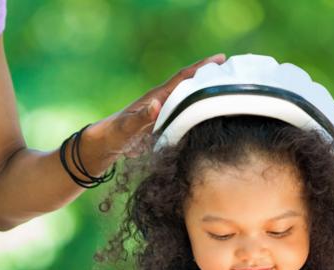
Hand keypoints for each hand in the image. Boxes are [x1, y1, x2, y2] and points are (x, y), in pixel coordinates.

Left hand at [78, 54, 226, 170]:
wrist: (103, 145)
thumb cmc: (113, 135)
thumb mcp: (126, 128)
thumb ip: (140, 118)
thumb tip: (157, 105)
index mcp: (156, 98)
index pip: (182, 78)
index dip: (201, 68)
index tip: (220, 59)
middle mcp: (161, 102)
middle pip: (189, 85)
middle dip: (208, 78)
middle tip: (231, 72)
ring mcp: (162, 113)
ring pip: (187, 101)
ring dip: (204, 96)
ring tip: (225, 92)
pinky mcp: (161, 125)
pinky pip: (183, 116)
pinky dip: (196, 113)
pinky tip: (206, 117)